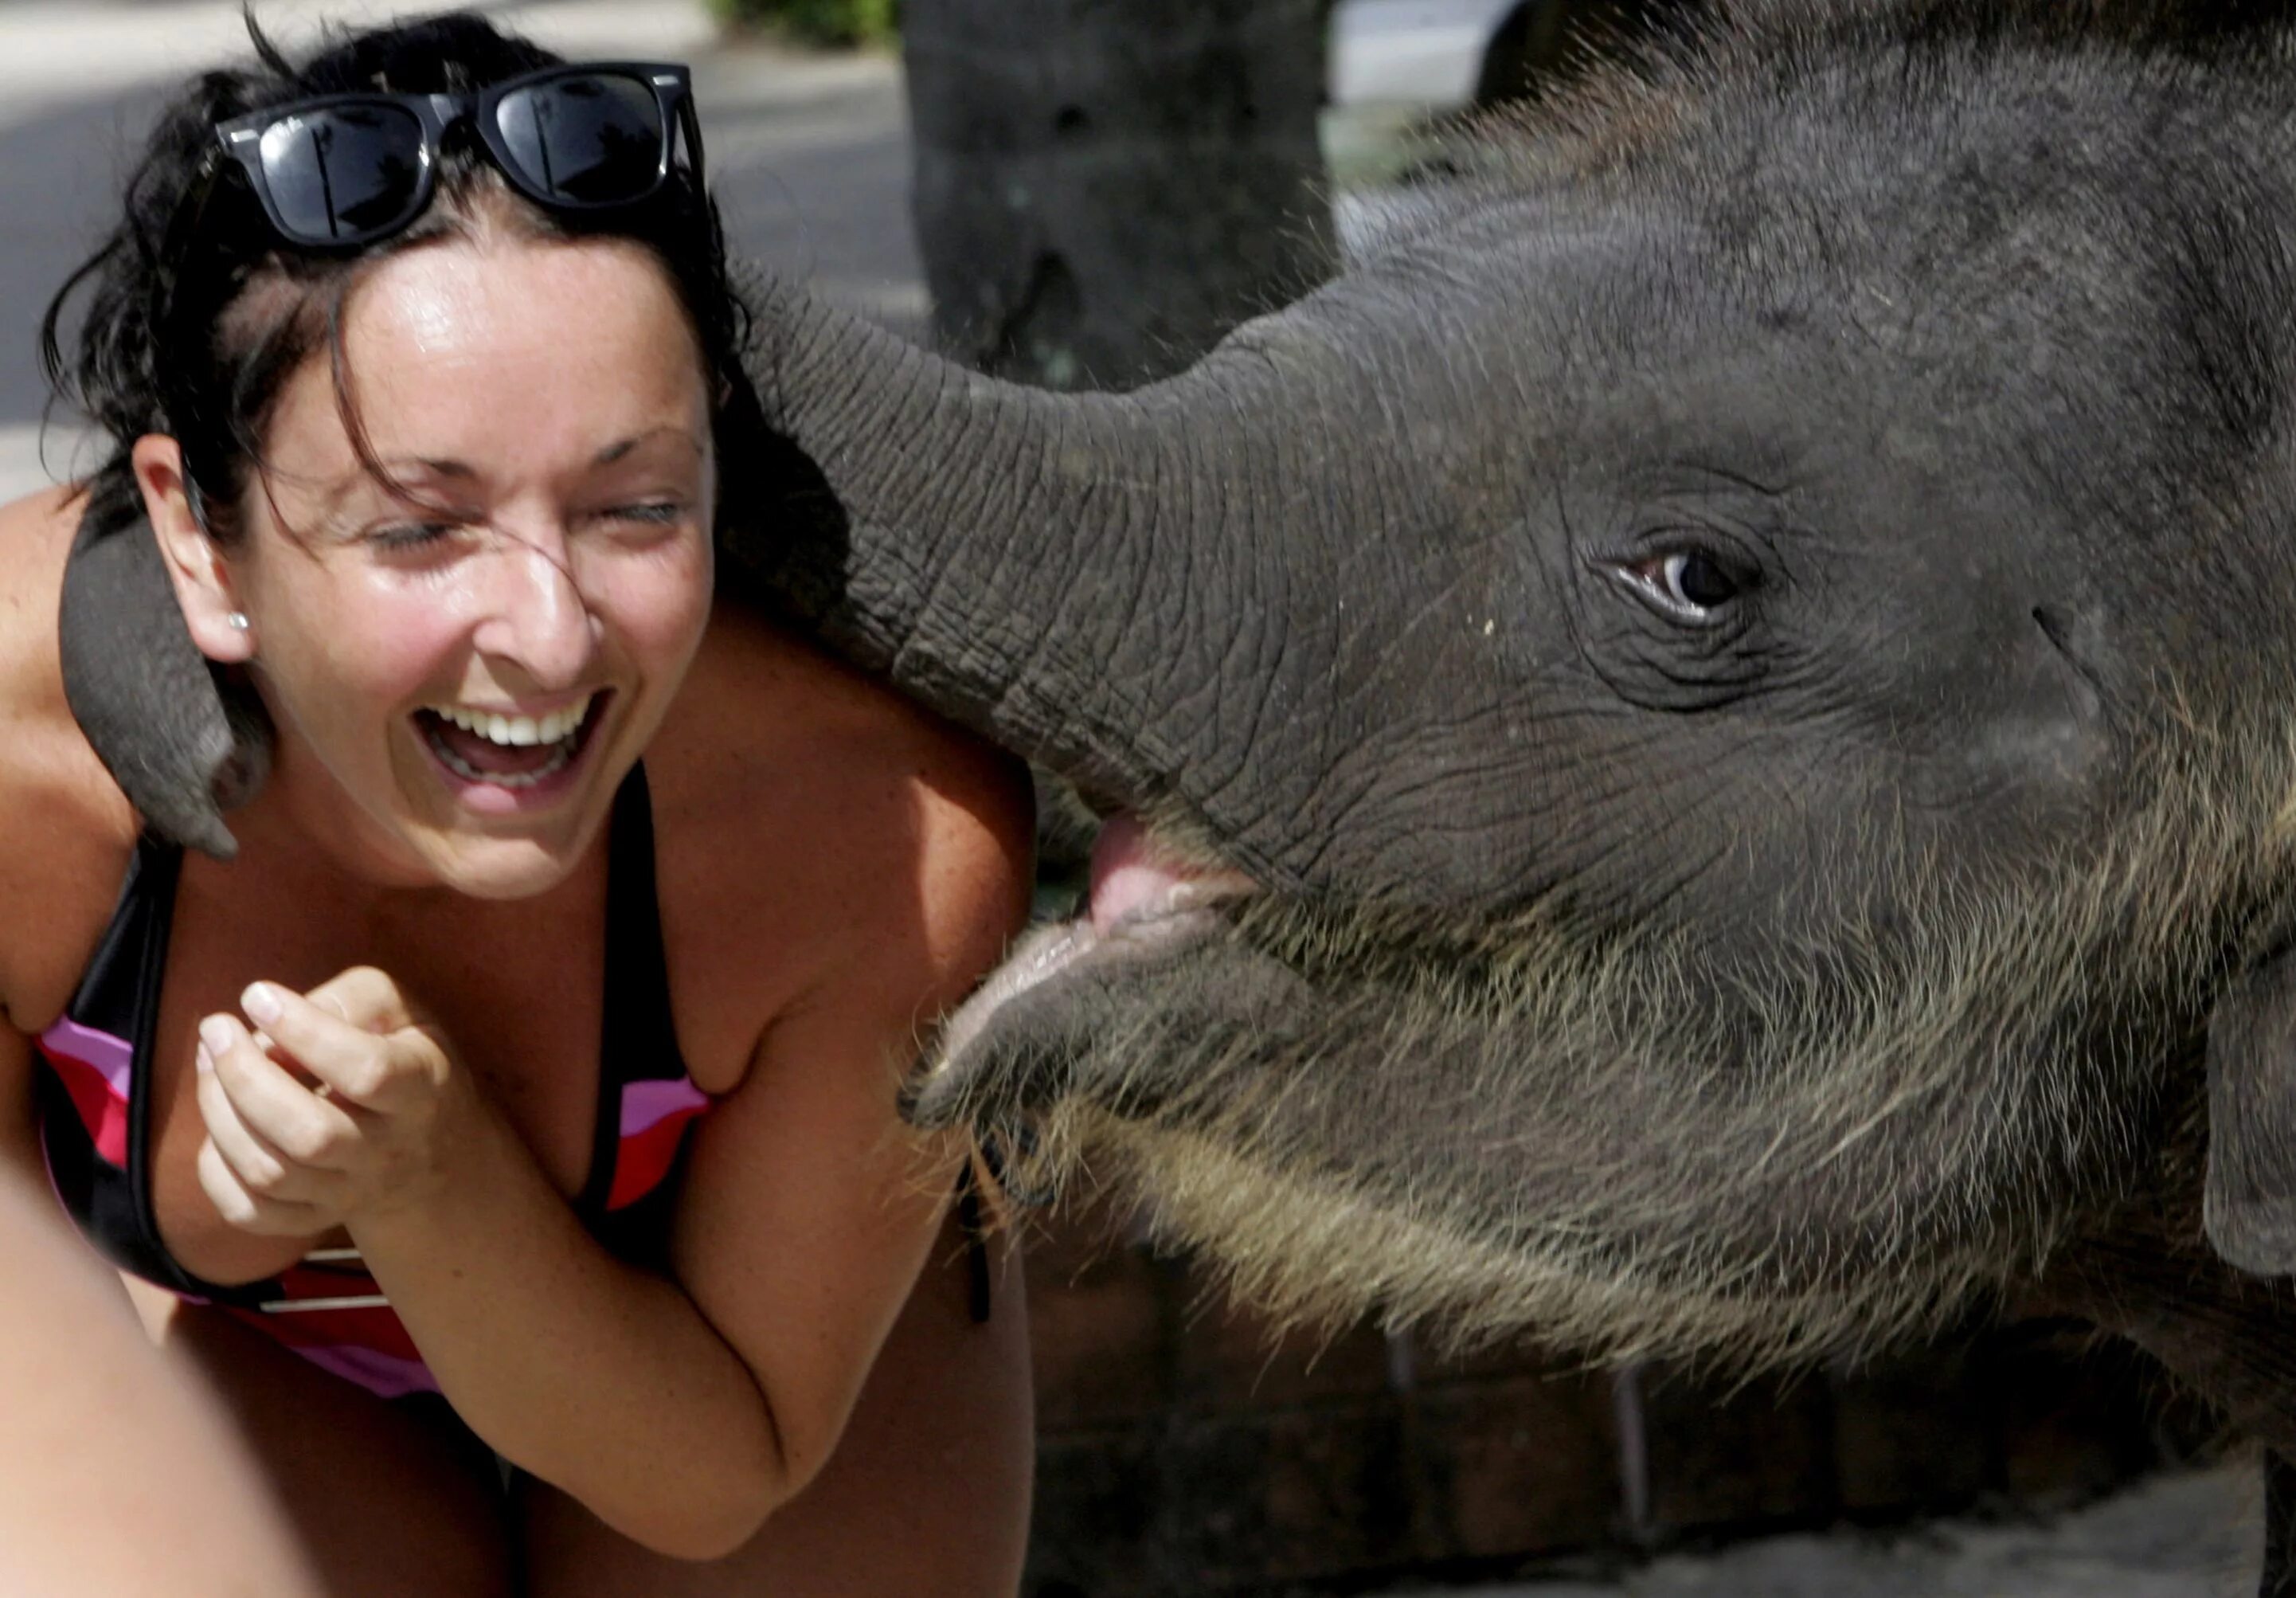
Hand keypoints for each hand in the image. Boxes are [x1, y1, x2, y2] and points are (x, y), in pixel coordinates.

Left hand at [192, 966, 473, 1237]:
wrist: (431, 1157)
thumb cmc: (404, 1061)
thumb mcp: (404, 1013)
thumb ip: (352, 1001)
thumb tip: (272, 1017)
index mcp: (421, 1091)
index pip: (368, 1072)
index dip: (304, 1032)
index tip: (259, 997)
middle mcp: (387, 1151)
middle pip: (310, 1134)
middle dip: (245, 1076)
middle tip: (217, 1029)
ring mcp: (348, 1193)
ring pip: (270, 1173)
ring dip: (220, 1112)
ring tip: (209, 1060)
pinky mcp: (310, 1218)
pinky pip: (248, 1211)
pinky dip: (215, 1168)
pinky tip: (219, 1120)